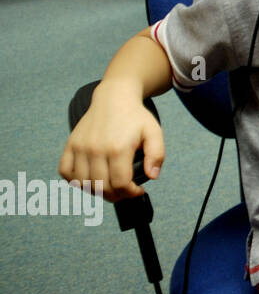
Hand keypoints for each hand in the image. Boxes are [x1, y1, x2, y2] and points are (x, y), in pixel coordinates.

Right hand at [59, 88, 164, 202]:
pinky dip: (76, 180)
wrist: (114, 98)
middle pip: (101, 187)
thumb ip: (157, 155)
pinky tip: (91, 178)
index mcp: (118, 148)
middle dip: (116, 195)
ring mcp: (80, 148)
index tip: (138, 191)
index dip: (130, 193)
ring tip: (110, 186)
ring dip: (97, 191)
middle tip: (125, 191)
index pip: (120, 184)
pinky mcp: (70, 145)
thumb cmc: (136, 117)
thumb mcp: (154, 132)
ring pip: (83, 183)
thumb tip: (152, 176)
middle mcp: (95, 150)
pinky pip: (65, 172)